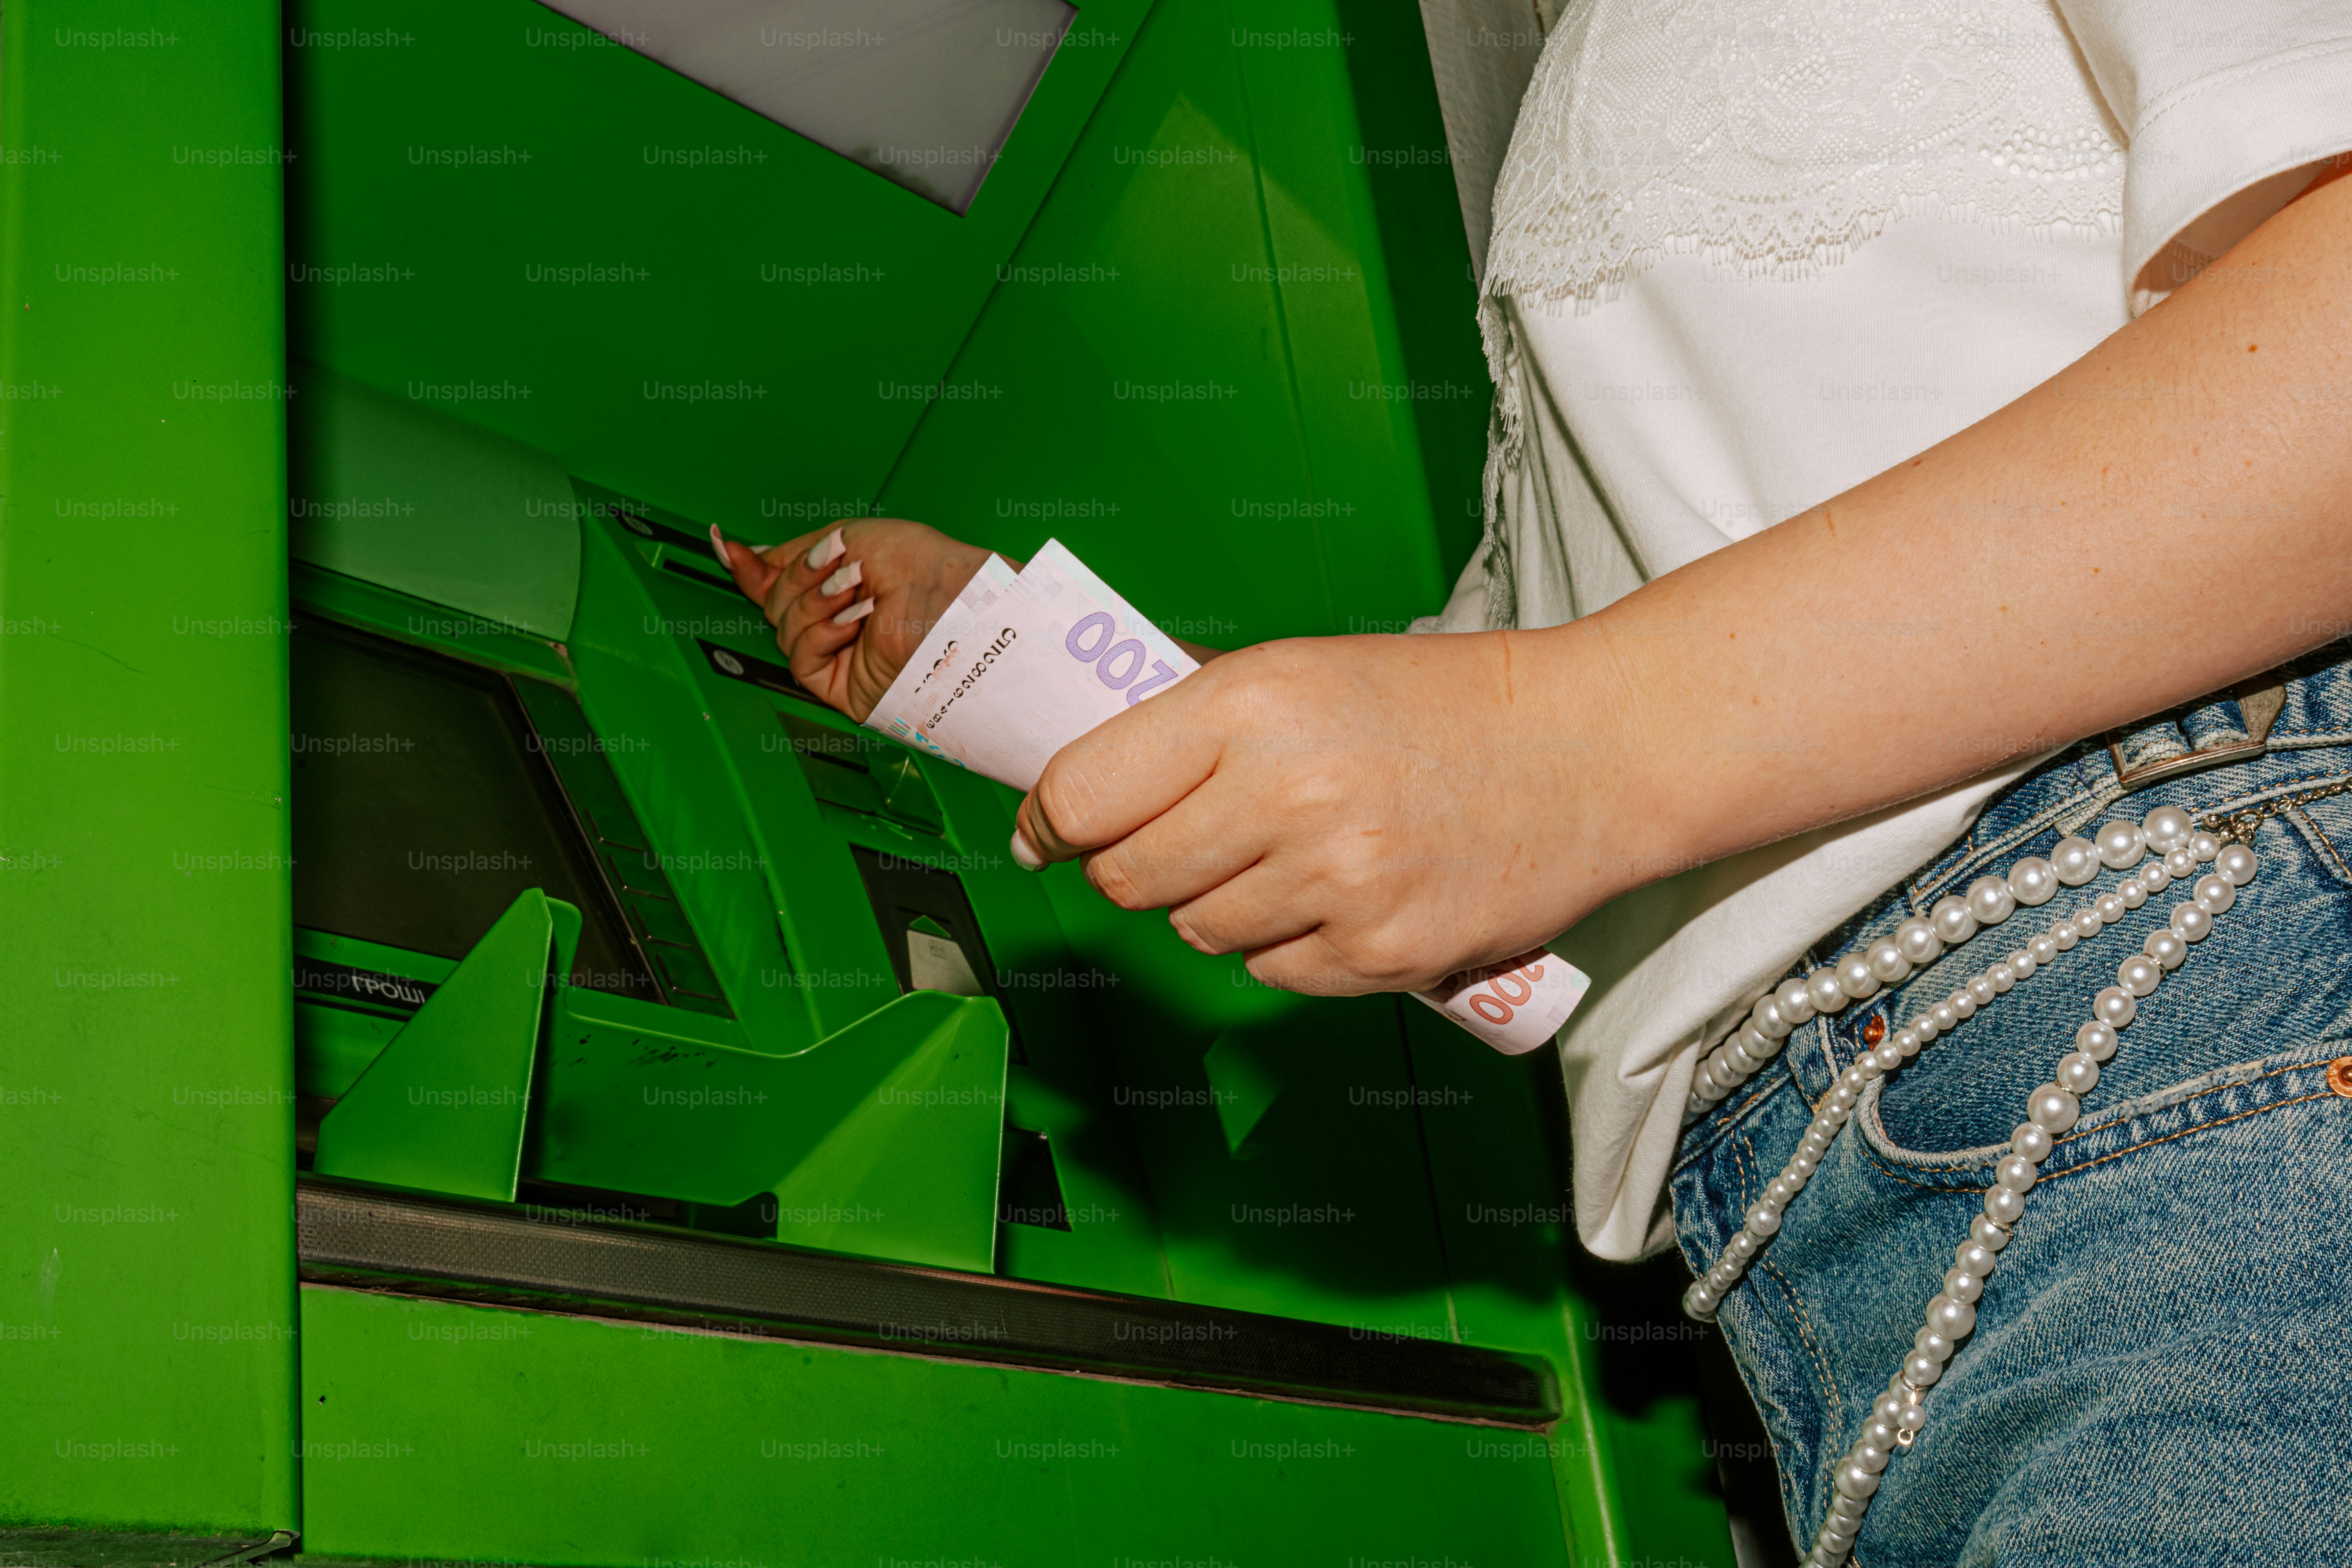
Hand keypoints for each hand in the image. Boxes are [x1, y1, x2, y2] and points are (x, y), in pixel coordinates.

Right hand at [714, 519, 1003, 720]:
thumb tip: (745, 558)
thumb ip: (795, 552)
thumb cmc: (930, 568)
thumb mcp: (854, 538)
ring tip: (855, 590)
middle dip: (799, 579)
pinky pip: (801, 659)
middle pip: (773, 603)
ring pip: (782, 629)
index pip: (778, 579)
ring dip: (814, 603)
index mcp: (840, 582)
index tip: (723, 544)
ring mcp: (840, 652)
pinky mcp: (844, 684)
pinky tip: (854, 621)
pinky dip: (822, 633)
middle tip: (838, 565)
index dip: (749, 566)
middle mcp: (838, 617)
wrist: (960, 604)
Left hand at [1010, 632, 1633, 993]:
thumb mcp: (1297, 673)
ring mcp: (1336, 883)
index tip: (1051, 829)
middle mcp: (1285, 796)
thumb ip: (1185, 729)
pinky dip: (1289, 945)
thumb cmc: (1435, 706)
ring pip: (1198, 931)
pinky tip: (1340, 895)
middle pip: (1127, 878)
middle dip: (1132, 866)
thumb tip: (1069, 795)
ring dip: (1219, 905)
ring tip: (1290, 856)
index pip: (1082, 794)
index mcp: (1250, 706)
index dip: (1052, 818)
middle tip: (1182, 841)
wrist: (1587, 751)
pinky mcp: (1379, 954)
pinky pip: (1272, 973)